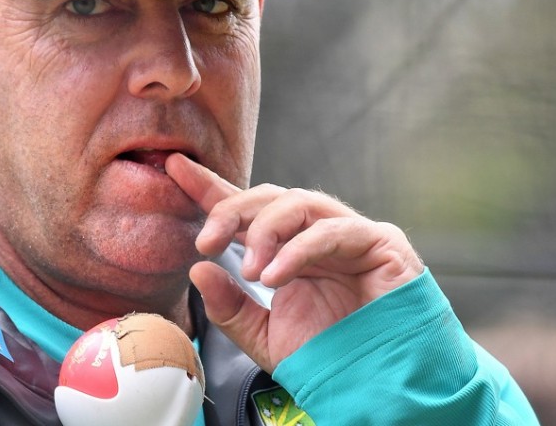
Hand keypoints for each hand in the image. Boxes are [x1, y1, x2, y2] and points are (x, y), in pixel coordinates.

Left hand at [166, 154, 423, 372]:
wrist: (381, 387)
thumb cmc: (331, 358)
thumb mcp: (264, 337)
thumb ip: (230, 307)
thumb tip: (198, 270)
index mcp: (288, 251)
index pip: (246, 210)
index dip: (210, 186)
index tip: (174, 167)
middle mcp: (316, 235)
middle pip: (268, 197)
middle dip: (231, 211)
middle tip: (206, 242)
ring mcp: (349, 234)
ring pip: (299, 203)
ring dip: (266, 230)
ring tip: (252, 270)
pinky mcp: (380, 243)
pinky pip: (332, 231)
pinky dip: (299, 249)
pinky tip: (276, 276)